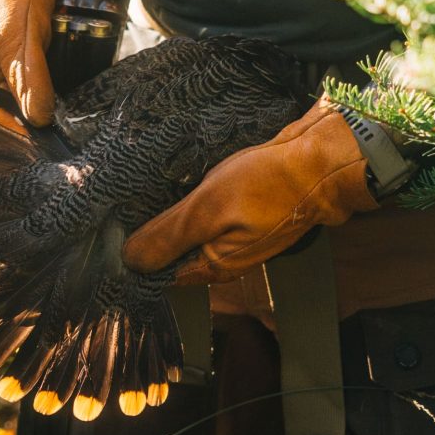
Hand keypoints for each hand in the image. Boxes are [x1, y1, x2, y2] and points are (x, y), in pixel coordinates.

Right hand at [0, 0, 68, 126]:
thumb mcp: (19, 40)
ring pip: (34, 107)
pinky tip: (75, 103)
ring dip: (53, 112)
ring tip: (76, 123)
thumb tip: (40, 120)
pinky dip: (58, 96)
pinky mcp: (30, 68)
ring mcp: (11, 77)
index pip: (1, 126)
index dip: (28, 136)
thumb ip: (29, 80)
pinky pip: (45, 91)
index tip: (54, 144)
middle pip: (19, 119)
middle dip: (43, 126)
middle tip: (71, 135)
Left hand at [122, 99, 378, 284]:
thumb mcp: (206, 210)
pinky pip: (213, 214)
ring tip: (145, 196)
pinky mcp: (250, 212)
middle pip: (180, 253)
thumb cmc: (265, 185)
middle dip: (155, 236)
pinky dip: (196, 203)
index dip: (139, 258)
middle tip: (124, 211)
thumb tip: (129, 263)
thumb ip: (168, 237)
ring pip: (196, 232)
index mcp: (216, 265)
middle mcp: (228, 257)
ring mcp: (241, 235)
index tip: (113, 238)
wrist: (320, 161)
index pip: (165, 273)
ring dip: (175, 217)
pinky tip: (181, 184)